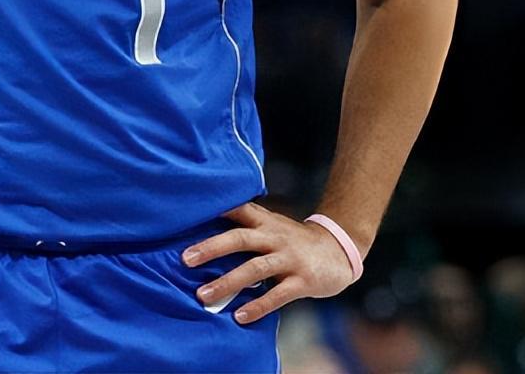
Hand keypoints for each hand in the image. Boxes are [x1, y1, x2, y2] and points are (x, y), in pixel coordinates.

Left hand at [181, 201, 358, 323]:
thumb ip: (246, 224)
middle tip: (186, 260)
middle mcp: (275, 237)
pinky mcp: (302, 280)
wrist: (339, 250)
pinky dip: (258, 306)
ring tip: (203, 295)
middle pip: (240, 238)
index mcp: (265, 222)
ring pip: (254, 268)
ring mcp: (289, 258)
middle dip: (211, 248)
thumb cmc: (294, 240)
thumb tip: (207, 227)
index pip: (238, 210)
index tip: (187, 214)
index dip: (215, 209)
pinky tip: (240, 315)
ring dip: (227, 282)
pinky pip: (277, 295)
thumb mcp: (272, 225)